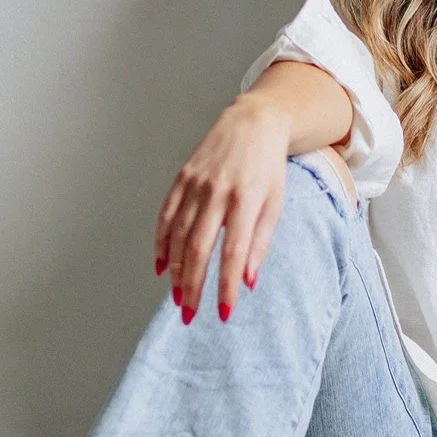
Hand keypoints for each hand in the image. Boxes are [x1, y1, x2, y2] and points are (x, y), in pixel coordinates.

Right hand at [155, 94, 291, 322]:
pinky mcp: (182, 178)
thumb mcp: (275, 202)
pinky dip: (160, 243)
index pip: (233, 252)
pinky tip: (161, 266)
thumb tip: (248, 280)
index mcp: (246, 199)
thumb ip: (260, 241)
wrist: (253, 121)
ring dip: (174, 271)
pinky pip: (166, 216)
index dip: (225, 285)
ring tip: (176, 297)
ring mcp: (196, 184)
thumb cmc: (268, 166)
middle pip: (199, 248)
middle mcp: (217, 192)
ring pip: (178, 235)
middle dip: (193, 285)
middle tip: (190, 315)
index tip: (223, 313)